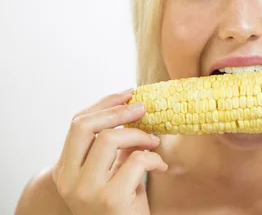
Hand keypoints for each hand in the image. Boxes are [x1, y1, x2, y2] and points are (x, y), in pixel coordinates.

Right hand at [52, 89, 167, 214]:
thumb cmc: (123, 206)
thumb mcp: (112, 172)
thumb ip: (115, 146)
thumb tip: (133, 109)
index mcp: (65, 170)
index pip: (77, 124)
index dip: (104, 104)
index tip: (128, 94)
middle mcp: (69, 180)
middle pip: (85, 126)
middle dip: (118, 111)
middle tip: (143, 108)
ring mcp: (86, 190)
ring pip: (109, 138)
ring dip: (139, 135)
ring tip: (155, 142)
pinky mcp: (110, 198)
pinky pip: (136, 160)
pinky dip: (153, 158)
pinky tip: (160, 167)